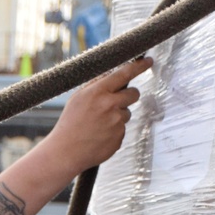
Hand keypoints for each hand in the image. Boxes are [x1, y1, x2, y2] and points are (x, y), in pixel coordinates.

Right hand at [47, 57, 151, 177]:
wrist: (65, 152)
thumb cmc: (69, 124)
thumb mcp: (77, 98)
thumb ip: (96, 85)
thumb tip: (111, 74)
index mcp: (98, 92)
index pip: (124, 73)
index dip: (139, 66)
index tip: (148, 61)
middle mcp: (110, 105)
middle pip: (134, 93)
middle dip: (128, 96)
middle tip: (115, 103)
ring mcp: (117, 122)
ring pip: (126, 113)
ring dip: (117, 117)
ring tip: (98, 125)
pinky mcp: (119, 137)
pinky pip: (122, 130)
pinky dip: (113, 132)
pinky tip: (100, 136)